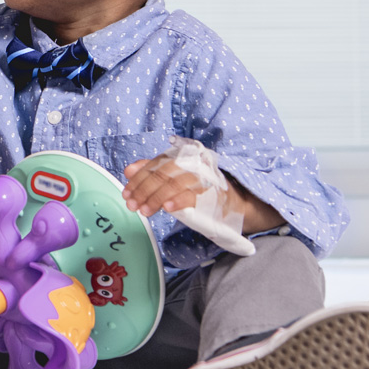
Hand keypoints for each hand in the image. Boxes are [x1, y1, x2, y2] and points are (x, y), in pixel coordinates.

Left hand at [121, 159, 285, 234]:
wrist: (241, 204)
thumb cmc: (206, 192)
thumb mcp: (179, 180)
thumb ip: (155, 173)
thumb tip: (129, 169)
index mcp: (186, 158)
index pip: (158, 163)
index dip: (140, 177)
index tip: (127, 192)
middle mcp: (197, 163)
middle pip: (164, 172)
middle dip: (144, 189)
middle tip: (132, 204)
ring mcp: (207, 178)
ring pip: (176, 183)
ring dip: (156, 198)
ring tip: (145, 210)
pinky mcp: (217, 194)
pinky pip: (195, 195)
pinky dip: (180, 201)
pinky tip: (168, 208)